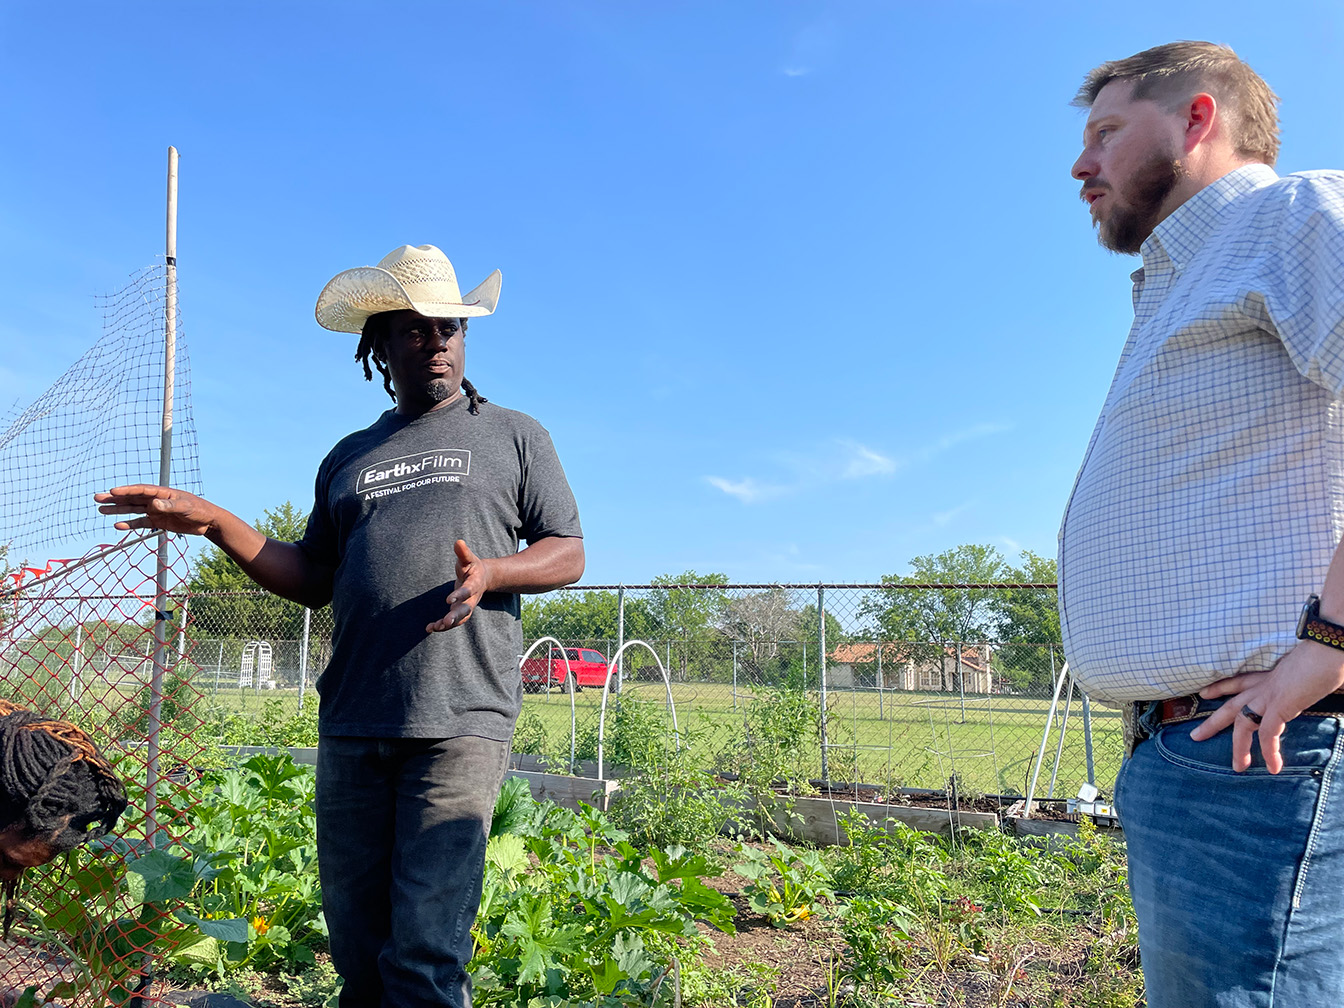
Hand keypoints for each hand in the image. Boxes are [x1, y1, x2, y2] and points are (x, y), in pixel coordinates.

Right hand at [94, 485, 220, 536]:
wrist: (208, 521)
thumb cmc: (199, 510)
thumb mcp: (185, 507)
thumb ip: (170, 506)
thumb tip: (154, 504)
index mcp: (162, 493)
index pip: (140, 491)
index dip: (126, 491)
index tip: (112, 491)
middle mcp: (156, 500)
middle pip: (131, 498)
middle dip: (115, 498)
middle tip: (97, 498)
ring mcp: (156, 511)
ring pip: (132, 509)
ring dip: (117, 510)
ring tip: (101, 510)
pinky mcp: (158, 521)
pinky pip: (140, 522)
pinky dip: (129, 524)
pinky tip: (118, 525)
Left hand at [427, 540, 494, 632]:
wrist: (483, 577)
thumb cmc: (472, 566)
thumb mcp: (469, 559)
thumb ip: (463, 552)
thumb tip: (458, 542)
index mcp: (475, 584)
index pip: (468, 590)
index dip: (459, 595)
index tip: (448, 600)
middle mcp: (473, 598)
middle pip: (466, 609)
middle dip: (456, 616)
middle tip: (445, 622)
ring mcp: (467, 606)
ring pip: (460, 619)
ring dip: (449, 624)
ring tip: (435, 627)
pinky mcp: (461, 612)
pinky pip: (454, 622)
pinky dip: (443, 626)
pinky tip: (430, 628)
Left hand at [1189, 640, 1343, 772]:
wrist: (1326, 648)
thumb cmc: (1321, 657)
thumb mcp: (1303, 673)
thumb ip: (1299, 684)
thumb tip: (1308, 687)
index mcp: (1268, 676)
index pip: (1238, 681)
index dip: (1220, 688)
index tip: (1204, 693)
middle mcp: (1263, 685)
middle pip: (1230, 706)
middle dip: (1212, 723)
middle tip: (1195, 736)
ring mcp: (1269, 695)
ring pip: (1243, 724)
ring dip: (1239, 748)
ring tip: (1238, 767)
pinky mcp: (1280, 705)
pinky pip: (1269, 733)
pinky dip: (1270, 751)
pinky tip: (1273, 767)